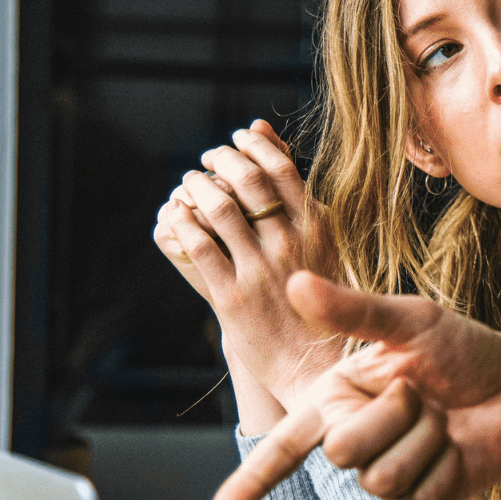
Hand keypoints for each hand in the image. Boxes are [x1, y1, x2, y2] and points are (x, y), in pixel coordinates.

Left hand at [154, 120, 343, 421]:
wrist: (317, 365)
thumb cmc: (322, 299)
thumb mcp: (322, 242)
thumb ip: (297, 194)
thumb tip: (266, 134)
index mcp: (318, 229)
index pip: (280, 168)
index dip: (252, 147)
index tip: (237, 139)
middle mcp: (291, 245)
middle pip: (247, 180)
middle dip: (220, 159)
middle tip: (208, 158)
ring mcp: (261, 271)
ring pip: (219, 208)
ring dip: (196, 187)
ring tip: (189, 184)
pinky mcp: (232, 298)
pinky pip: (199, 246)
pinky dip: (182, 223)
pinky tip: (178, 217)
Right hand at [207, 271, 500, 499]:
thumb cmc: (464, 350)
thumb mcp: (412, 321)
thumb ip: (354, 310)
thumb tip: (295, 282)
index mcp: (336, 398)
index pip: (283, 447)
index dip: (248, 484)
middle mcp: (353, 439)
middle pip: (341, 451)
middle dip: (392, 415)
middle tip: (423, 393)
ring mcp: (384, 476)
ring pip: (380, 477)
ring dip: (424, 440)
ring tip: (443, 418)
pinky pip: (414, 498)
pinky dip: (444, 467)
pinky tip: (457, 449)